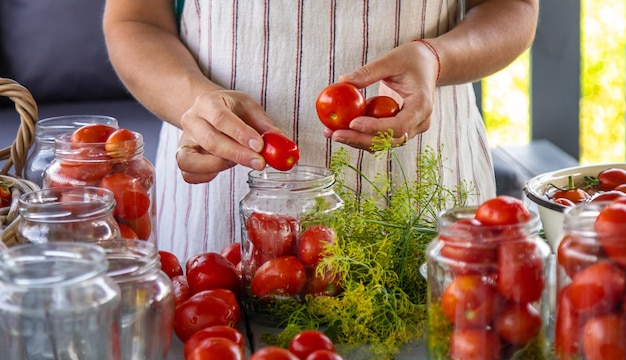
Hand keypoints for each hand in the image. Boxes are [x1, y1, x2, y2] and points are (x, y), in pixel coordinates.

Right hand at [175, 90, 278, 182]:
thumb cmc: (230, 109)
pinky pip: (189, 174)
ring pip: (191, 161)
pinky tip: (226, 167)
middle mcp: (191, 120)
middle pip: (210, 141)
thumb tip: (280, 143)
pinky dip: (207, 176)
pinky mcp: (183, 158)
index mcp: (207, 102)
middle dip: (238, 154)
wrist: (209, 111)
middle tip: (259, 162)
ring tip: (240, 162)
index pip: (221, 119)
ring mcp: (184, 141)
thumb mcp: (249, 107)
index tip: (260, 146)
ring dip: (219, 166)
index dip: (241, 134)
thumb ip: (264, 125)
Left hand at [323, 40, 438, 150]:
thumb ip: (368, 72)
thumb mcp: (391, 60)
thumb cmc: (412, 59)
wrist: (428, 65)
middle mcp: (418, 123)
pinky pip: (378, 137)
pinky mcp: (398, 129)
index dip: (375, 127)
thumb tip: (342, 81)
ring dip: (356, 141)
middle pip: (388, 140)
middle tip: (335, 134)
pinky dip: (359, 136)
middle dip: (359, 139)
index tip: (353, 123)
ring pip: (381, 143)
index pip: (398, 126)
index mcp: (422, 107)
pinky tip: (339, 130)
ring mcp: (409, 129)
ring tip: (331, 133)